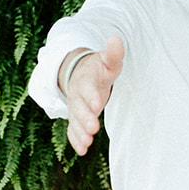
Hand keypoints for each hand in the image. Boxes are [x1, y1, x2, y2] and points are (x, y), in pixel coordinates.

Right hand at [64, 36, 124, 154]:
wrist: (80, 74)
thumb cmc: (98, 68)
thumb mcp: (106, 60)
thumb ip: (113, 54)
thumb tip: (116, 39)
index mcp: (85, 80)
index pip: (87, 87)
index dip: (91, 95)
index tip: (98, 103)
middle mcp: (76, 95)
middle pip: (78, 107)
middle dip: (85, 117)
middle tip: (94, 128)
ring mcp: (74, 108)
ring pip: (74, 120)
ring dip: (80, 132)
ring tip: (88, 143)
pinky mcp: (75, 118)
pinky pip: (72, 130)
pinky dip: (75, 140)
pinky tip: (82, 150)